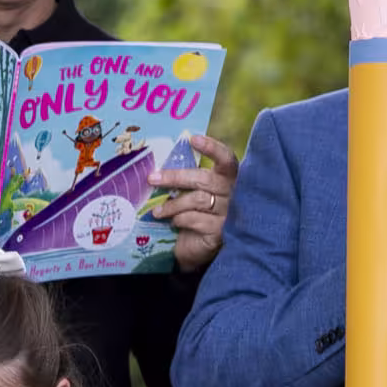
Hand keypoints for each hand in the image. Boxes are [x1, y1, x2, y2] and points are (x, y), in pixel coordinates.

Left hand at [151, 134, 237, 269]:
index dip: (212, 148)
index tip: (193, 139)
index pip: (226, 159)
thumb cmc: (195, 214)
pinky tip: (173, 223)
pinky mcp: (221, 232)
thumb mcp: (191, 193)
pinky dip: (180, 220)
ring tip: (157, 210)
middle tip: (152, 178)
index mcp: (228, 178)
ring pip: (197, 200)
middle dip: (175, 178)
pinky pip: (196, 220)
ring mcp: (229, 214)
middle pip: (204, 179)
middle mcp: (234, 193)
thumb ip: (186, 178)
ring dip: (172, 204)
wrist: (197, 248)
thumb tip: (160, 164)